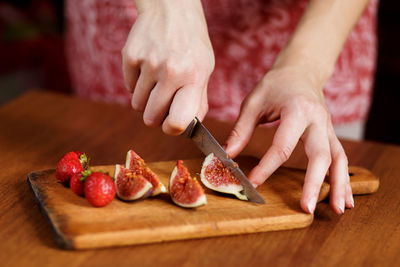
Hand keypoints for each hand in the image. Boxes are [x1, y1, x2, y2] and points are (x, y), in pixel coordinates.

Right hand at [122, 0, 213, 134]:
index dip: (171, 129)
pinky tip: (147, 68)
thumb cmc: (192, 44)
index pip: (178, 122)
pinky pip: (128, 87)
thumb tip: (188, 128)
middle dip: (155, 116)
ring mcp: (148, 63)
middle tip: (161, 103)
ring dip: (145, 100)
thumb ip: (198, 100)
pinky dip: (136, 84)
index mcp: (193, 78)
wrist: (172, 9)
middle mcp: (170, 72)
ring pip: (136, 105)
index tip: (170, 124)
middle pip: (151, 118)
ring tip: (156, 82)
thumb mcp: (205, 69)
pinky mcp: (130, 56)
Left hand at [225, 66, 353, 214]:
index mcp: (297, 109)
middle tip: (306, 208)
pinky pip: (341, 158)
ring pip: (338, 159)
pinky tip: (345, 198)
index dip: (267, 167)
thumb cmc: (275, 85)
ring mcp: (328, 128)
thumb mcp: (253, 102)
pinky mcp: (330, 135)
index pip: (282, 145)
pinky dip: (345, 178)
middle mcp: (318, 120)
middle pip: (320, 155)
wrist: (300, 72)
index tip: (252, 182)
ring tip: (337, 210)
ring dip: (339, 185)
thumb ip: (240, 130)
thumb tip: (227, 156)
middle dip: (314, 183)